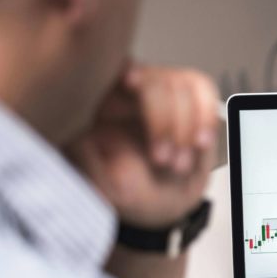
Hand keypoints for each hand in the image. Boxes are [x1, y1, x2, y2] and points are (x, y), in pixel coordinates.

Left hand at [68, 63, 219, 227]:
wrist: (163, 207)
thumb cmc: (129, 195)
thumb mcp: (97, 185)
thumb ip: (80, 154)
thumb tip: (70, 123)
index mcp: (101, 104)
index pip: (110, 71)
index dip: (124, 70)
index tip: (130, 82)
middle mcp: (131, 92)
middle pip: (153, 80)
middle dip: (164, 123)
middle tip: (164, 161)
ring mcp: (163, 93)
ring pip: (182, 87)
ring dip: (186, 130)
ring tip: (178, 165)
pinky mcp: (191, 101)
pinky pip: (203, 91)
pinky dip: (205, 118)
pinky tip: (200, 144)